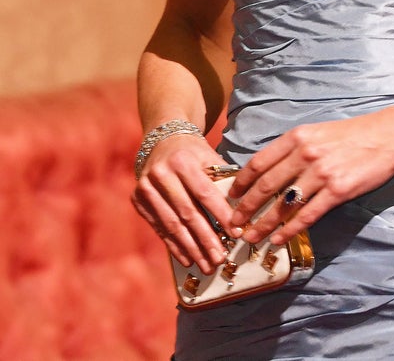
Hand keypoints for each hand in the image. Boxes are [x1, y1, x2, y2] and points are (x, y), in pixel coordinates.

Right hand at [131, 135, 234, 273]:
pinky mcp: (138, 200)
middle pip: (187, 213)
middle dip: (206, 239)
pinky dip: (175, 246)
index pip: (205, 194)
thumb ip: (223, 181)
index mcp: (182, 161)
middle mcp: (161, 174)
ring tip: (207, 265)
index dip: (221, 215)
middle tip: (220, 259)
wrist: (162, 141)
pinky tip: (188, 260)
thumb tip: (242, 213)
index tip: (236, 234)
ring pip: (172, 225)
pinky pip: (159, 228)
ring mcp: (146, 188)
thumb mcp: (209, 158)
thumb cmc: (193, 153)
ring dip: (191, 249)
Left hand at [227, 109, 393, 245]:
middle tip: (233, 223)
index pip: (259, 162)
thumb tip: (267, 171)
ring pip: (283, 204)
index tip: (231, 196)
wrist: (386, 137)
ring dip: (263, 224)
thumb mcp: (316, 132)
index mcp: (297, 137)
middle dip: (245, 207)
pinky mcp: (337, 191)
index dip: (241, 182)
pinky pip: (307, 215)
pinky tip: (278, 240)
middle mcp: (305, 154)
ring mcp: (321, 173)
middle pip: (266, 185)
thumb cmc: (350, 135)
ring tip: (250, 237)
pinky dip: (289, 230)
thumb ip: (293, 149)